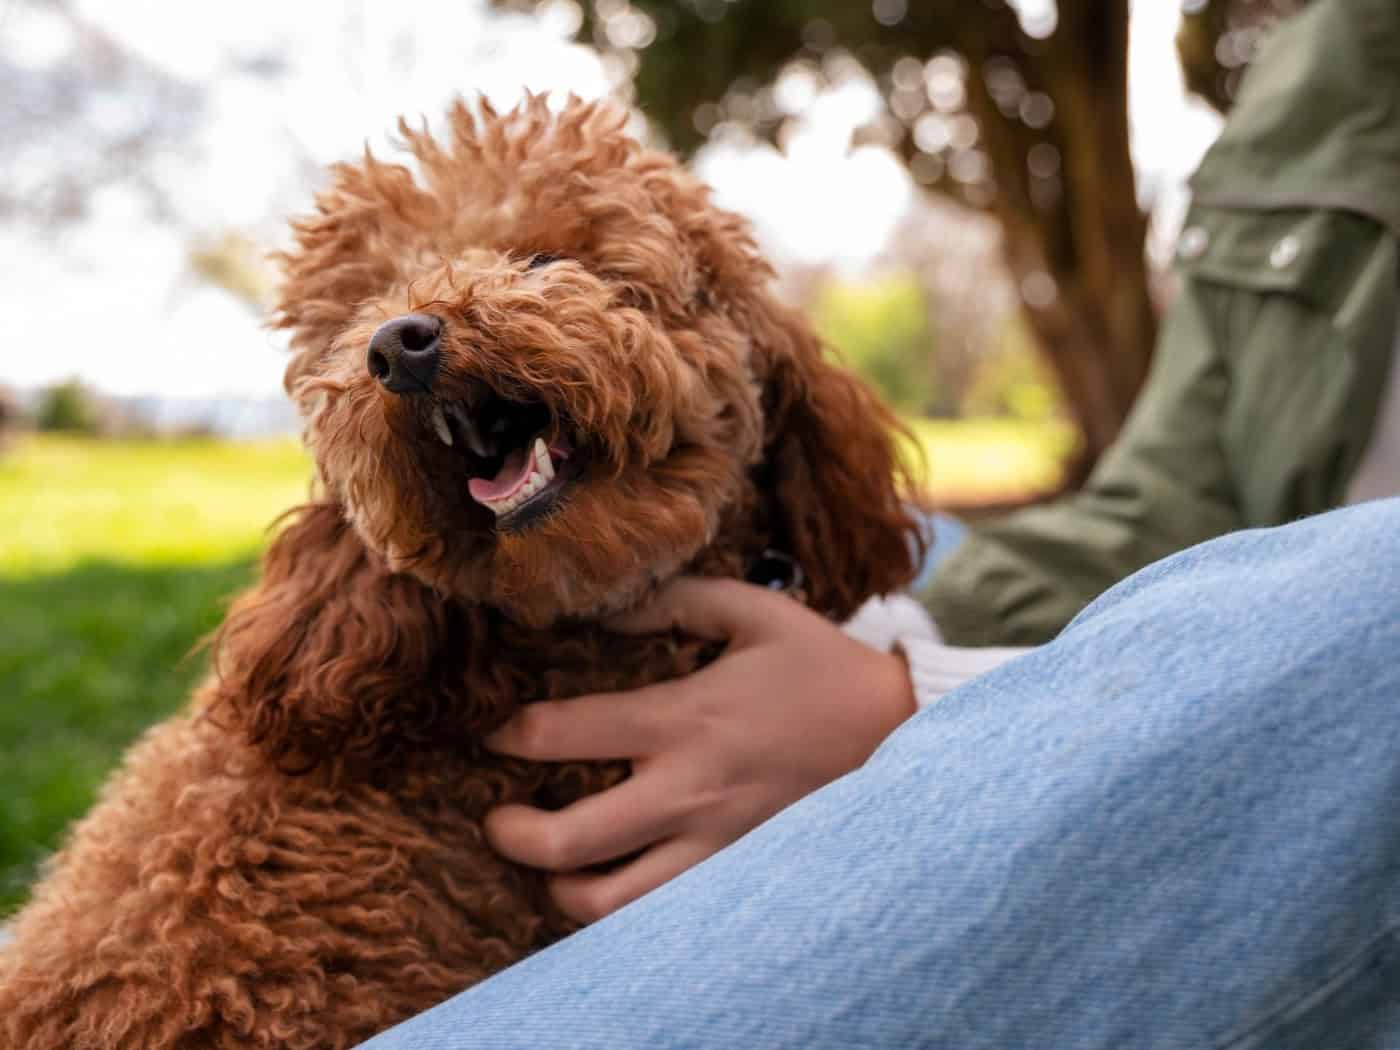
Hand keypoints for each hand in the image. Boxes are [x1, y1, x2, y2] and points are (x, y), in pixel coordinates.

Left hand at [483, 577, 915, 922]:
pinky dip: (619, 909)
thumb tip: (605, 609)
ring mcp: (711, 845)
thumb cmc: (818, 665)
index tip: (493, 730)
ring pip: (608, 903)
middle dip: (512, 835)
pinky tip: (611, 881)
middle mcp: (687, 791)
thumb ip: (671, 601)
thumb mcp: (750, 609)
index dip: (509, 734)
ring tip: (552, 863)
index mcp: (684, 718)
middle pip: (569, 843)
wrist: (897, 732)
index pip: (564, 733)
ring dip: (561, 887)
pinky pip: (658, 914)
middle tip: (495, 819)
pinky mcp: (733, 874)